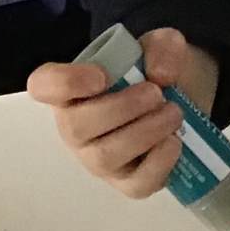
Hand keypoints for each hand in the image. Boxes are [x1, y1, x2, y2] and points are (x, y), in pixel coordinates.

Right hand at [27, 28, 218, 198]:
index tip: (101, 75)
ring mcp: (98, 159)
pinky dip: (158, 162)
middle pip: (76, 127)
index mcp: (72, 90)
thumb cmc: (157, 75)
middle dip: (121, 109)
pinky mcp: (127, 182)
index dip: (65, 82)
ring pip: (105, 157)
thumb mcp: (163, 47)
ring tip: (173, 113)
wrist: (186, 103)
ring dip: (143, 133)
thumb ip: (163, 47)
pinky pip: (135, 184)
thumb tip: (161, 75)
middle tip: (156, 93)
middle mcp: (76, 128)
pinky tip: (175, 142)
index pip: (43, 85)